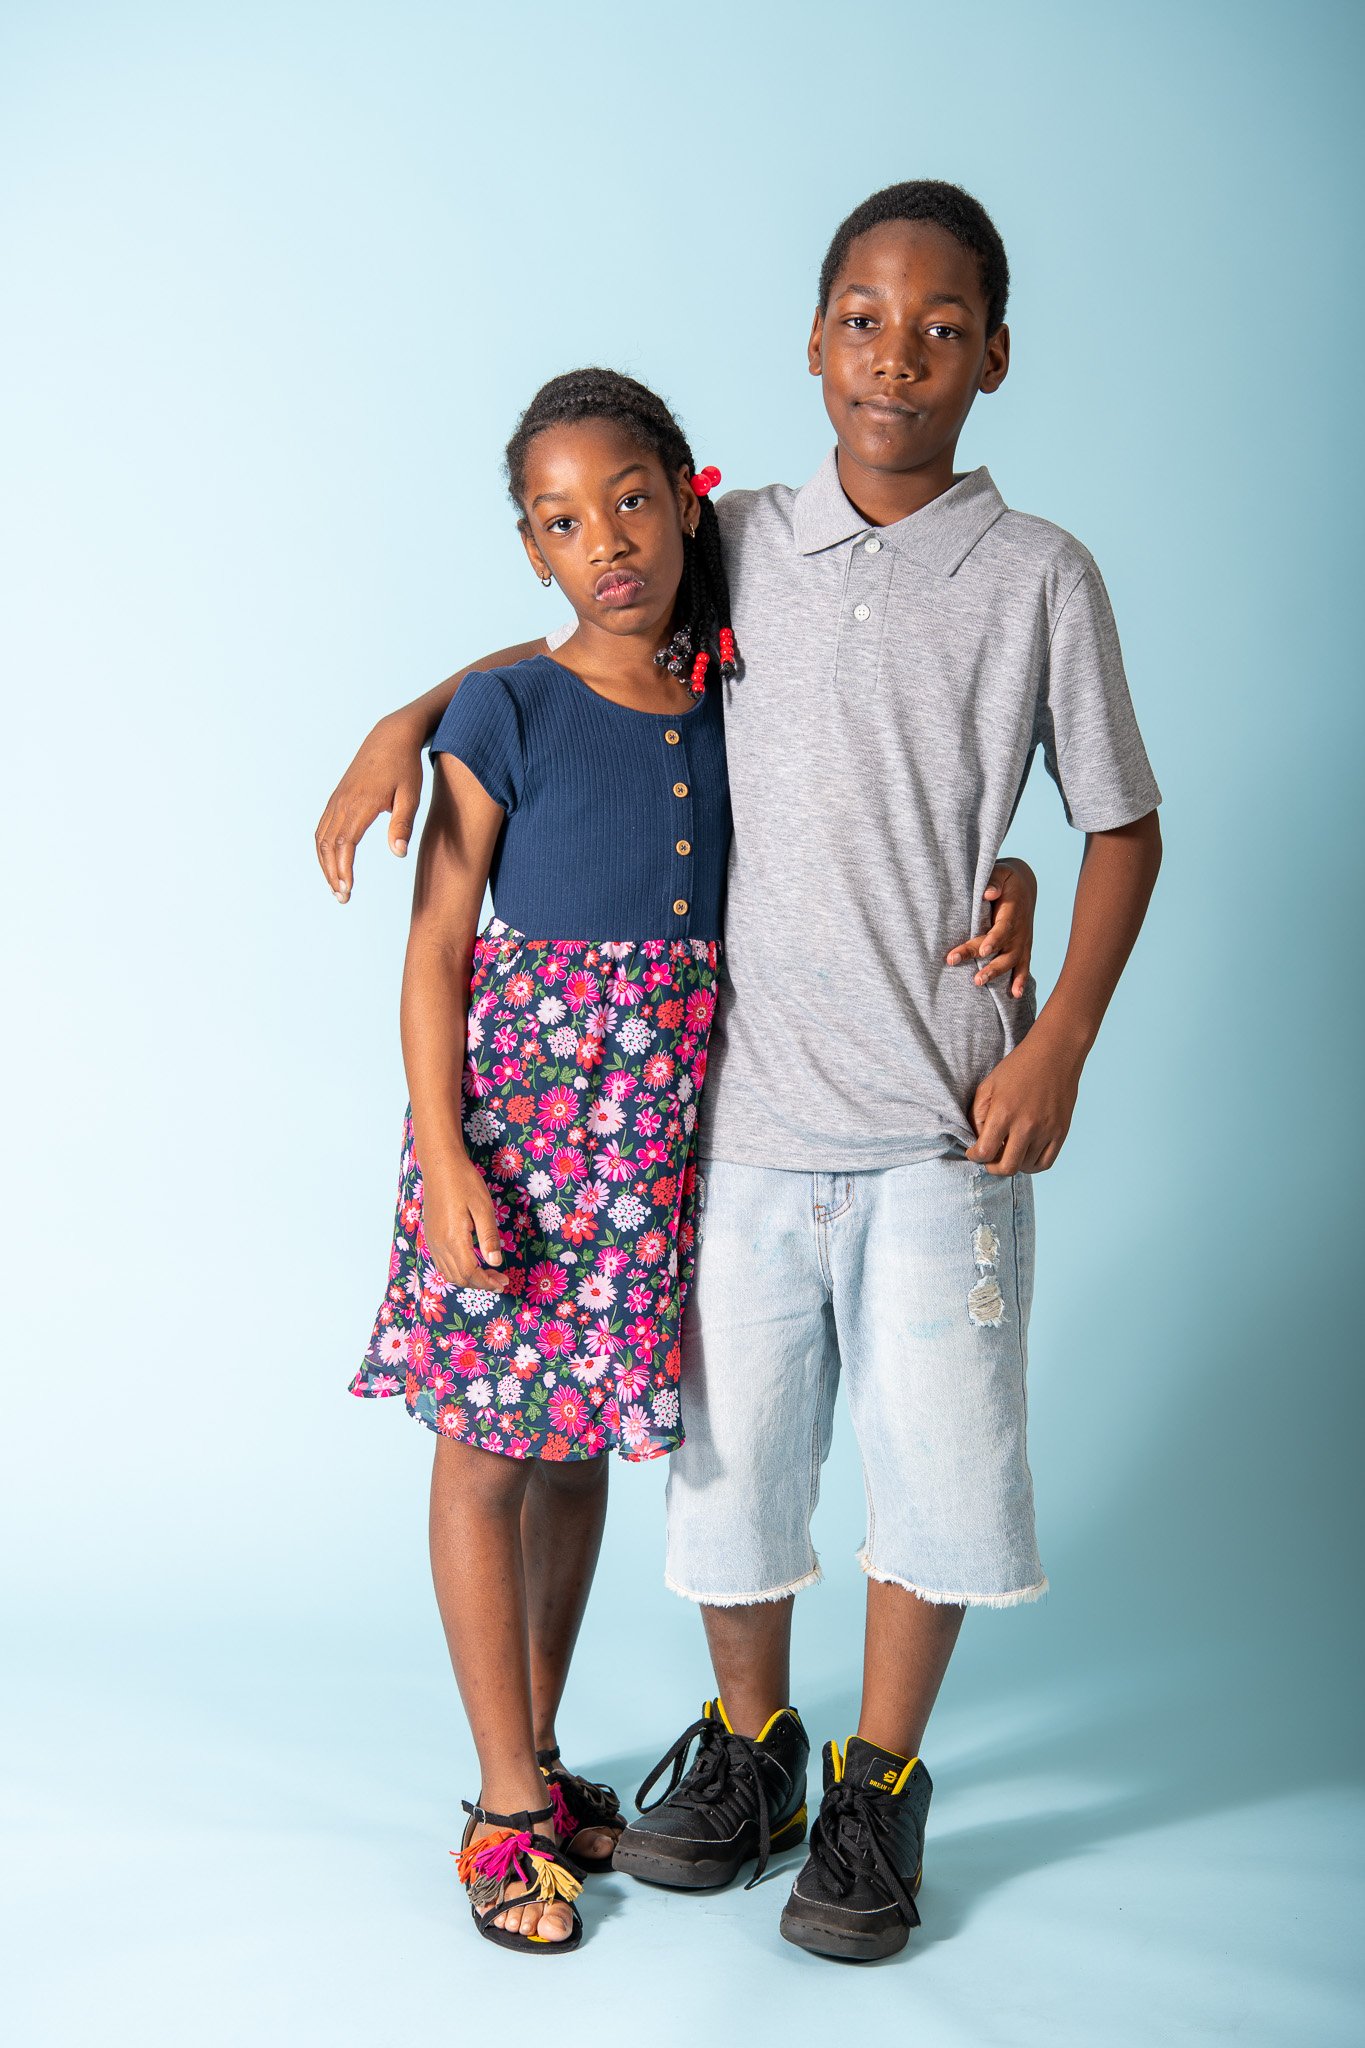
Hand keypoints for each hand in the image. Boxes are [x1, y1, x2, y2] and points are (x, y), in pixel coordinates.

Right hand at [315, 710, 426, 901]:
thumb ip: (402, 824)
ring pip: (322, 838)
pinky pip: (323, 828)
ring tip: (336, 886)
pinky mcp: (336, 798)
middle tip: (342, 898)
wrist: (391, 737)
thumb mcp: (411, 796)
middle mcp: (343, 802)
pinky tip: (332, 863)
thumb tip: (398, 853)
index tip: (348, 891)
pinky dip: (324, 849)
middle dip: (332, 874)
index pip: (346, 845)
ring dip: (325, 864)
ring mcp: (336, 799)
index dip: (344, 870)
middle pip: (329, 846)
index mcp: (360, 804)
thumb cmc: (405, 767)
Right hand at [420, 1155, 511, 1291]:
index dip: (487, 1282)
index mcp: (453, 1238)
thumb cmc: (464, 1182)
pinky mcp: (431, 1236)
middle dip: (480, 1284)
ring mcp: (432, 1241)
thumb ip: (489, 1237)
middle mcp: (439, 1244)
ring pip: (448, 1273)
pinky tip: (471, 1264)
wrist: (440, 1166)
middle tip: (500, 1280)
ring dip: (468, 1279)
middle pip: (459, 1278)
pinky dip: (457, 1271)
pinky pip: (442, 1263)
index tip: (503, 1283)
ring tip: (488, 1275)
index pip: (470, 1273)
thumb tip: (495, 1262)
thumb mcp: (483, 1207)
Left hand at [946, 859, 1036, 997]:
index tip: (982, 951)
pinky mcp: (1024, 948)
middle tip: (974, 979)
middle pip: (1004, 950)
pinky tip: (1015, 995)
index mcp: (1012, 911)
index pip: (1003, 929)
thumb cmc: (1006, 879)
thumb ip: (994, 882)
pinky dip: (1021, 980)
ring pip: (1012, 961)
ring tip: (980, 983)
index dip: (994, 940)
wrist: (1025, 885)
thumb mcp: (1001, 873)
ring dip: (998, 974)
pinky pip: (1024, 966)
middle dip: (989, 965)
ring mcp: (1023, 941)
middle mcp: (1019, 930)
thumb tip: (988, 893)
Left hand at [966, 1021, 1082, 1175]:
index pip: (984, 1152)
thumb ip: (977, 1115)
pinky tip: (1025, 1155)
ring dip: (1013, 1163)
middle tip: (989, 1159)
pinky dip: (1032, 1165)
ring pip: (1025, 1167)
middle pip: (1006, 1168)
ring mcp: (1046, 1130)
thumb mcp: (988, 1086)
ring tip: (1007, 1151)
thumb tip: (976, 1141)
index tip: (974, 1153)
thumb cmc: (1017, 1068)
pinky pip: (1045, 1163)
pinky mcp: (1061, 1132)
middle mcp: (1026, 1125)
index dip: (974, 1157)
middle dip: (992, 1168)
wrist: (1054, 1054)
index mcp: (1004, 1112)